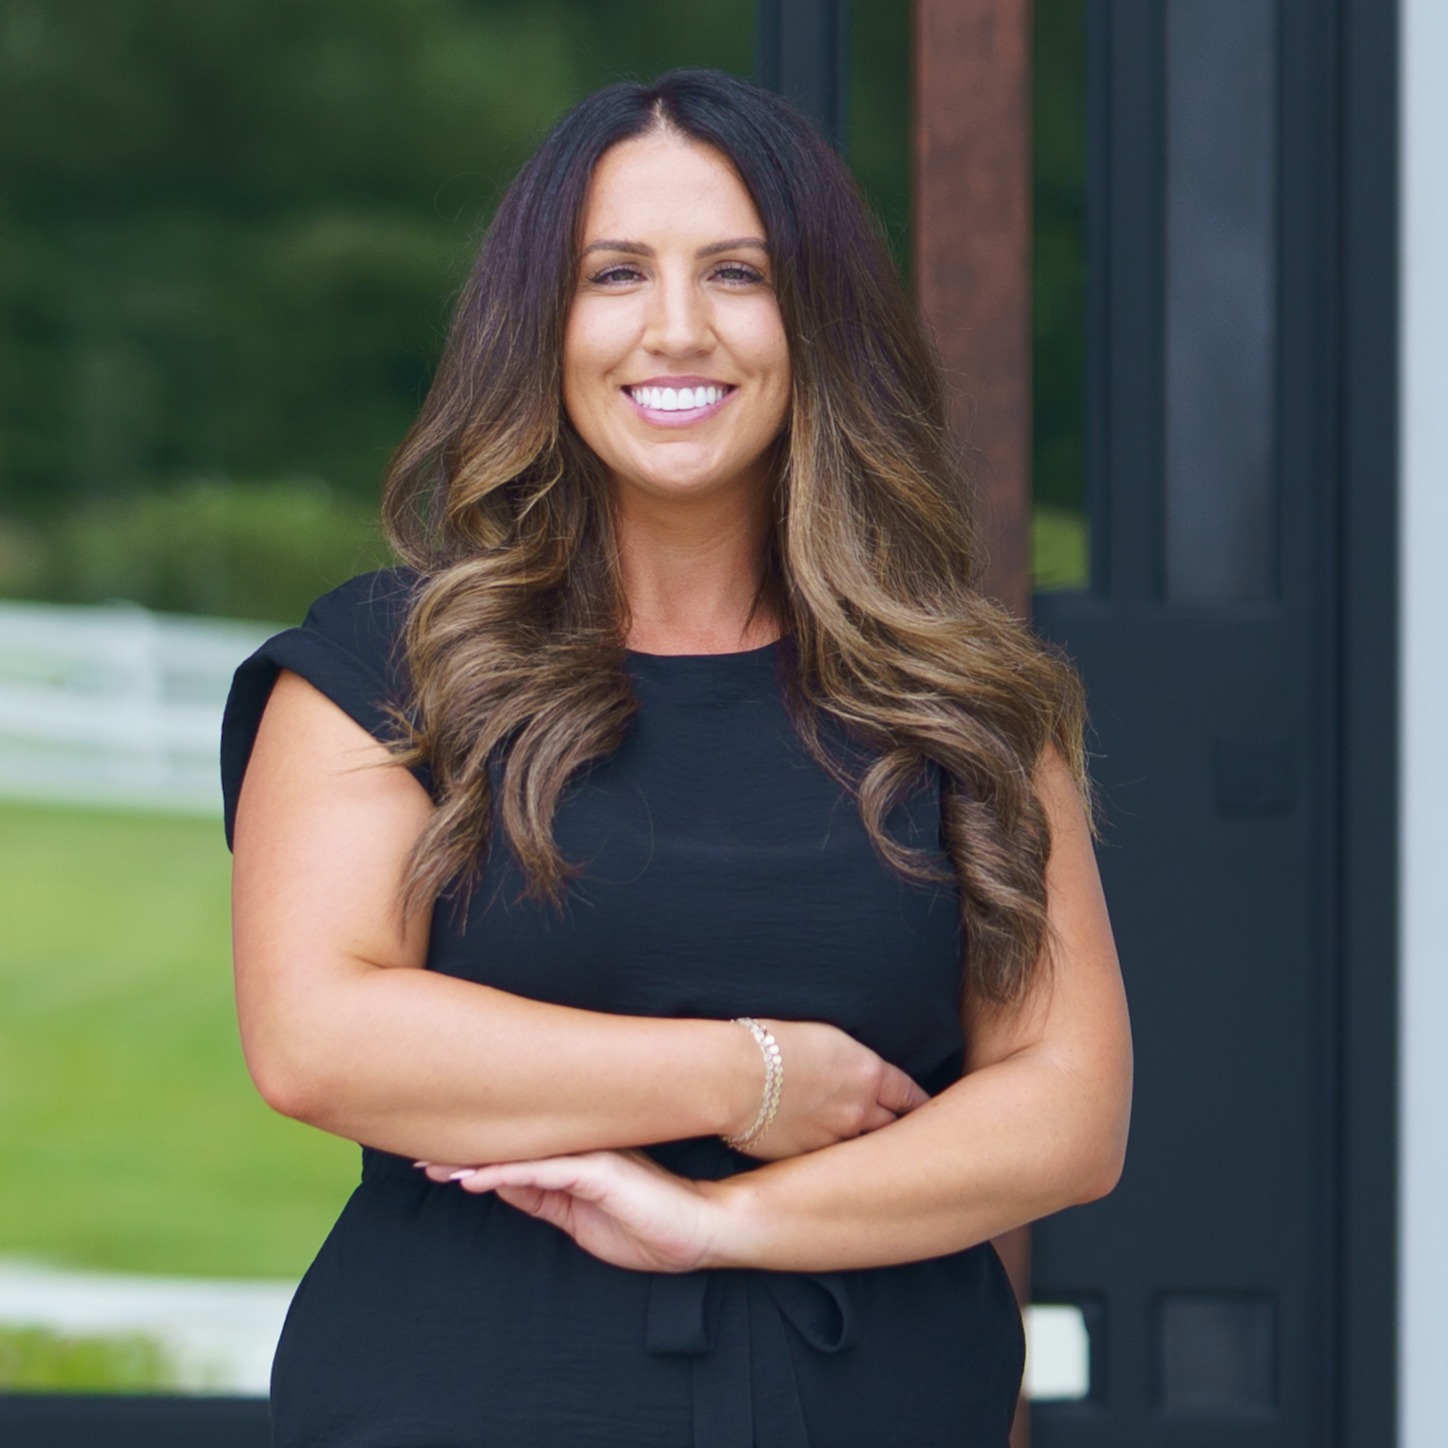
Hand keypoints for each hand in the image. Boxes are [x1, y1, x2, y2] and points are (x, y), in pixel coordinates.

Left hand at [418, 1151, 725, 1273]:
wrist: (702, 1231)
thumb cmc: (649, 1229)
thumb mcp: (580, 1222)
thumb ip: (545, 1201)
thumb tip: (501, 1186)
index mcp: (575, 1161)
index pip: (517, 1155)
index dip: (477, 1157)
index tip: (436, 1160)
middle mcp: (579, 1150)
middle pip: (513, 1147)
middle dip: (466, 1151)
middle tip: (420, 1155)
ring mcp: (590, 1156)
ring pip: (523, 1153)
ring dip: (476, 1161)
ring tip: (436, 1167)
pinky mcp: (600, 1170)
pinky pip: (544, 1172)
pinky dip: (506, 1175)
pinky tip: (474, 1180)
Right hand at [730, 1020, 929, 1160]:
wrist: (735, 1076)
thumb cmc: (770, 1043)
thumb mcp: (824, 1038)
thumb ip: (848, 1062)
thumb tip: (852, 1073)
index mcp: (867, 1072)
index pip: (909, 1093)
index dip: (921, 1104)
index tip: (929, 1112)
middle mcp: (859, 1110)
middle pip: (895, 1129)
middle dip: (903, 1134)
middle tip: (915, 1143)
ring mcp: (835, 1139)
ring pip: (865, 1151)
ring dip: (869, 1152)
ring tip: (877, 1162)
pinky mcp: (808, 1159)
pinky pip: (829, 1164)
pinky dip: (833, 1164)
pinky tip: (832, 1168)